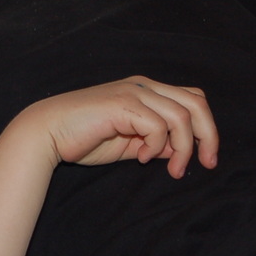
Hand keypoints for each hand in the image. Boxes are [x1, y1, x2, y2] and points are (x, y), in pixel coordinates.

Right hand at [24, 77, 218, 178]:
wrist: (48, 133)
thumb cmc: (83, 139)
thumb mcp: (129, 144)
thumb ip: (155, 143)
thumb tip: (179, 151)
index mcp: (146, 91)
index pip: (192, 99)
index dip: (206, 127)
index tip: (206, 159)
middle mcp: (143, 85)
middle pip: (196, 103)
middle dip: (208, 136)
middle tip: (205, 164)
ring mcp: (133, 92)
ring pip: (181, 116)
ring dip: (182, 148)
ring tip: (171, 169)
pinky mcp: (123, 104)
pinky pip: (157, 125)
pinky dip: (156, 146)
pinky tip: (140, 157)